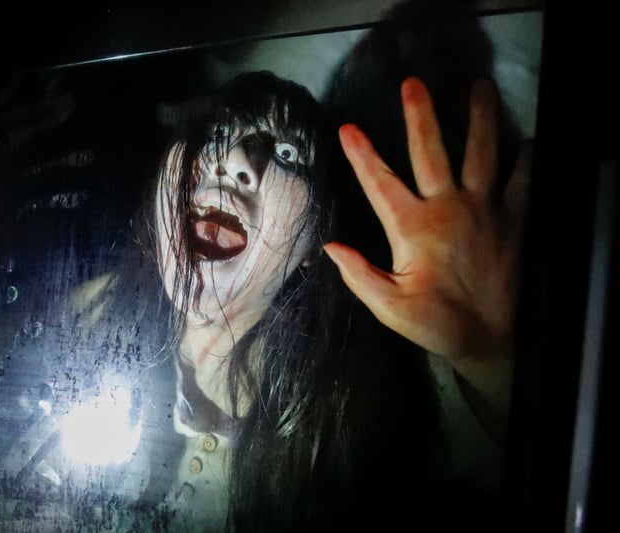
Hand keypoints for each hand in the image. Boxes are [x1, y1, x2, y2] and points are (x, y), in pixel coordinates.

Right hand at [324, 77, 529, 375]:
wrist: (491, 338)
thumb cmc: (435, 323)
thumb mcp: (389, 307)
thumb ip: (359, 276)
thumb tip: (331, 247)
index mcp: (414, 228)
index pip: (380, 184)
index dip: (362, 155)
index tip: (348, 128)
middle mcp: (449, 209)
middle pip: (431, 153)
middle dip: (420, 116)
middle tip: (413, 83)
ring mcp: (484, 210)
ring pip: (482, 154)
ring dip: (480, 118)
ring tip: (480, 86)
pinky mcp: (512, 220)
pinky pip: (521, 182)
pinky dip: (525, 160)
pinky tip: (527, 140)